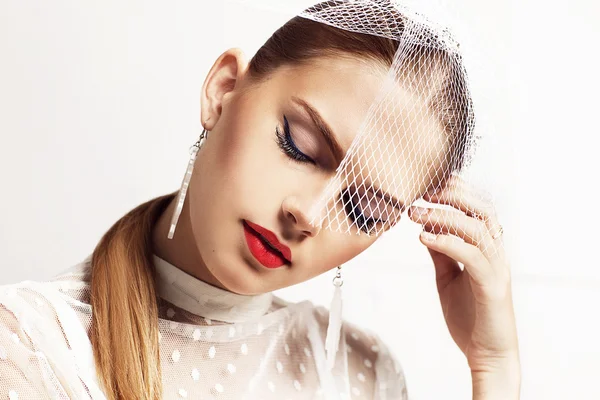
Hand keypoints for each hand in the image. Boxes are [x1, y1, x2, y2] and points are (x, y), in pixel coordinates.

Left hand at [408, 175, 519, 397]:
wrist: (486, 354)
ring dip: (444, 216)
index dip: (456, 190)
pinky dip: (447, 243)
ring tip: (416, 213)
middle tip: (423, 192)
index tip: (427, 185)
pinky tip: (424, 239)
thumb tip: (425, 228)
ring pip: (477, 228)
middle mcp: (496, 252)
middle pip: (483, 209)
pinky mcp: (492, 286)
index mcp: (487, 247)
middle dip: (453, 194)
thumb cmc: (468, 315)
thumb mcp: (447, 276)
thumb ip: (441, 252)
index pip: (478, 207)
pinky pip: (472, 256)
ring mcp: (497, 268)